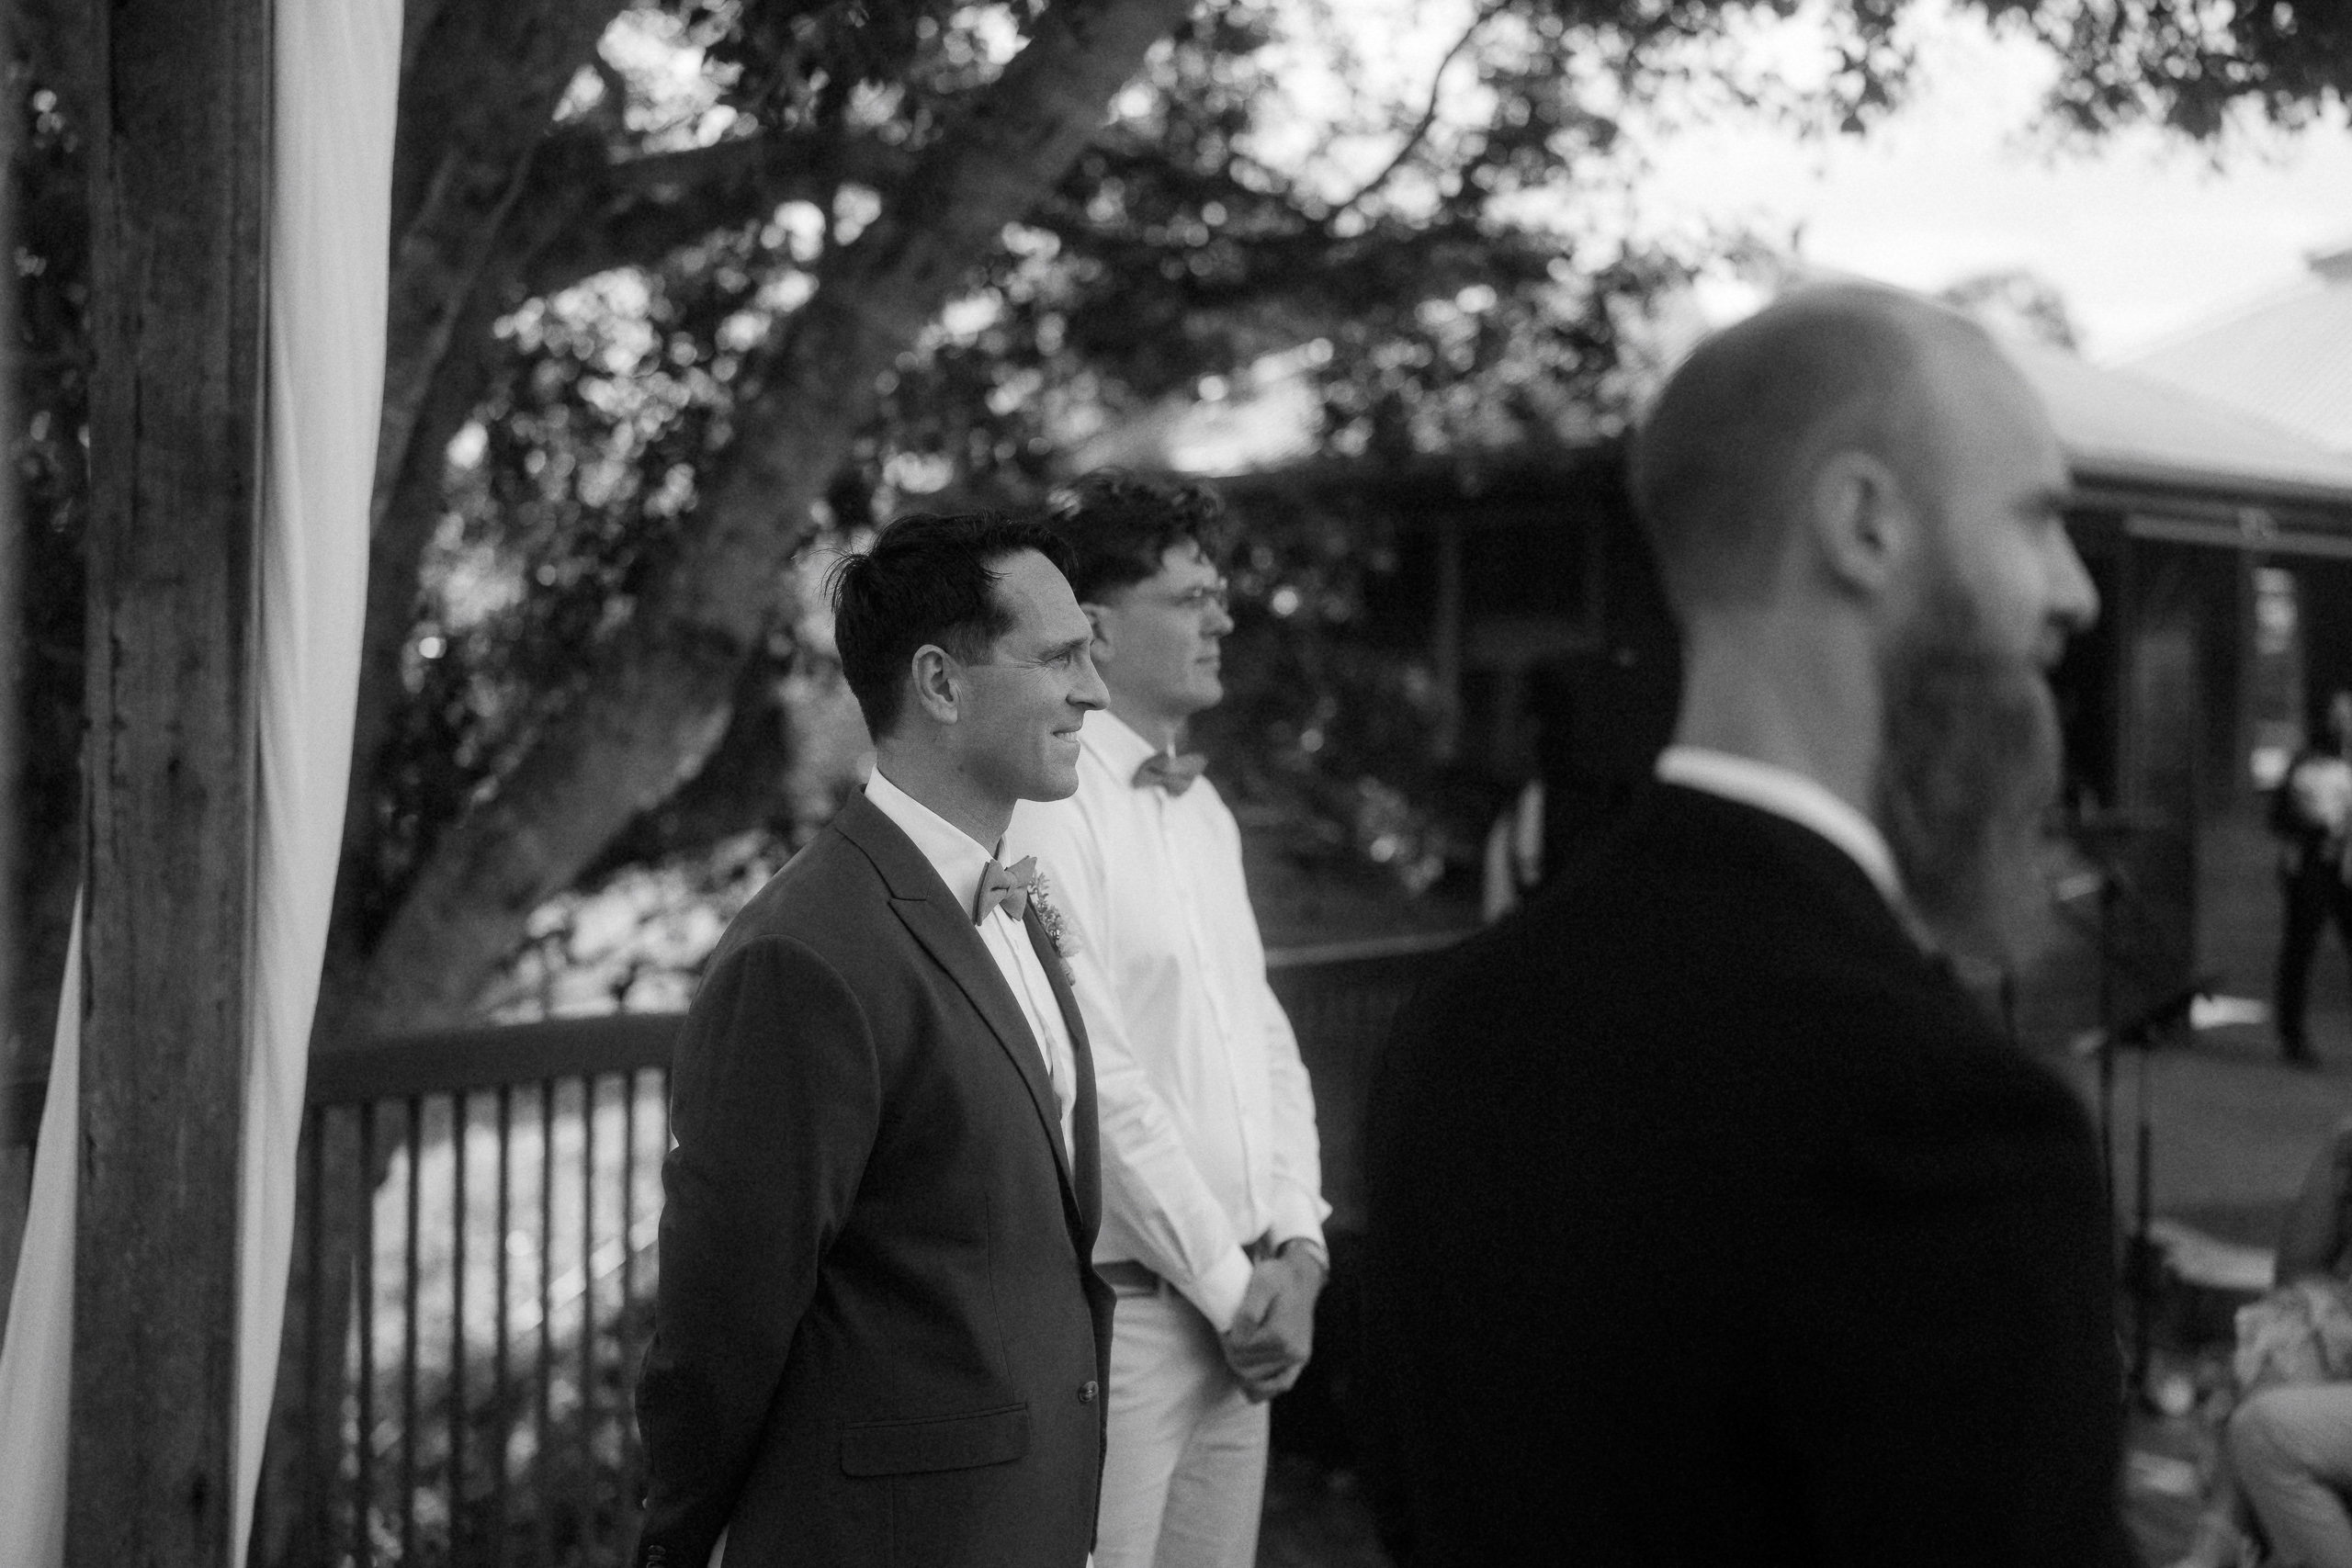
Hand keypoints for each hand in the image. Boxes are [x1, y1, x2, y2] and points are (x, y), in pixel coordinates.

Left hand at [1220, 1245, 1324, 1401]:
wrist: (1301, 1279)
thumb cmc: (1278, 1278)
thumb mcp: (1260, 1284)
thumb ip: (1248, 1313)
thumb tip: (1237, 1341)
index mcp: (1279, 1334)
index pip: (1238, 1350)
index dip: (1225, 1339)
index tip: (1224, 1326)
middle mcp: (1291, 1351)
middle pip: (1245, 1367)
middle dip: (1231, 1354)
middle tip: (1228, 1335)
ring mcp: (1297, 1358)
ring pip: (1258, 1379)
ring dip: (1242, 1368)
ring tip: (1238, 1350)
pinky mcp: (1300, 1360)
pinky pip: (1281, 1385)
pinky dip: (1263, 1390)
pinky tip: (1249, 1386)